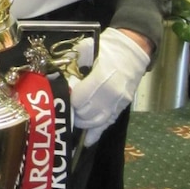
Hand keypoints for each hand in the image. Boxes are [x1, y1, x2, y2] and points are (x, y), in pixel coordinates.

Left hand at [68, 27, 150, 146]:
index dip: (68, 100)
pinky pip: (108, 124)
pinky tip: (86, 141)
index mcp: (102, 77)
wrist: (134, 48)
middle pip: (86, 113)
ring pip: (96, 122)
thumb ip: (71, 62)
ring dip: (82, 123)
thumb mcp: (86, 48)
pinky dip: (96, 134)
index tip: (62, 96)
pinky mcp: (122, 107)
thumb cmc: (107, 47)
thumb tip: (55, 75)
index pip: (80, 99)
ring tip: (73, 118)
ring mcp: (119, 102)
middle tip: (65, 107)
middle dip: (73, 112)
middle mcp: (112, 93)